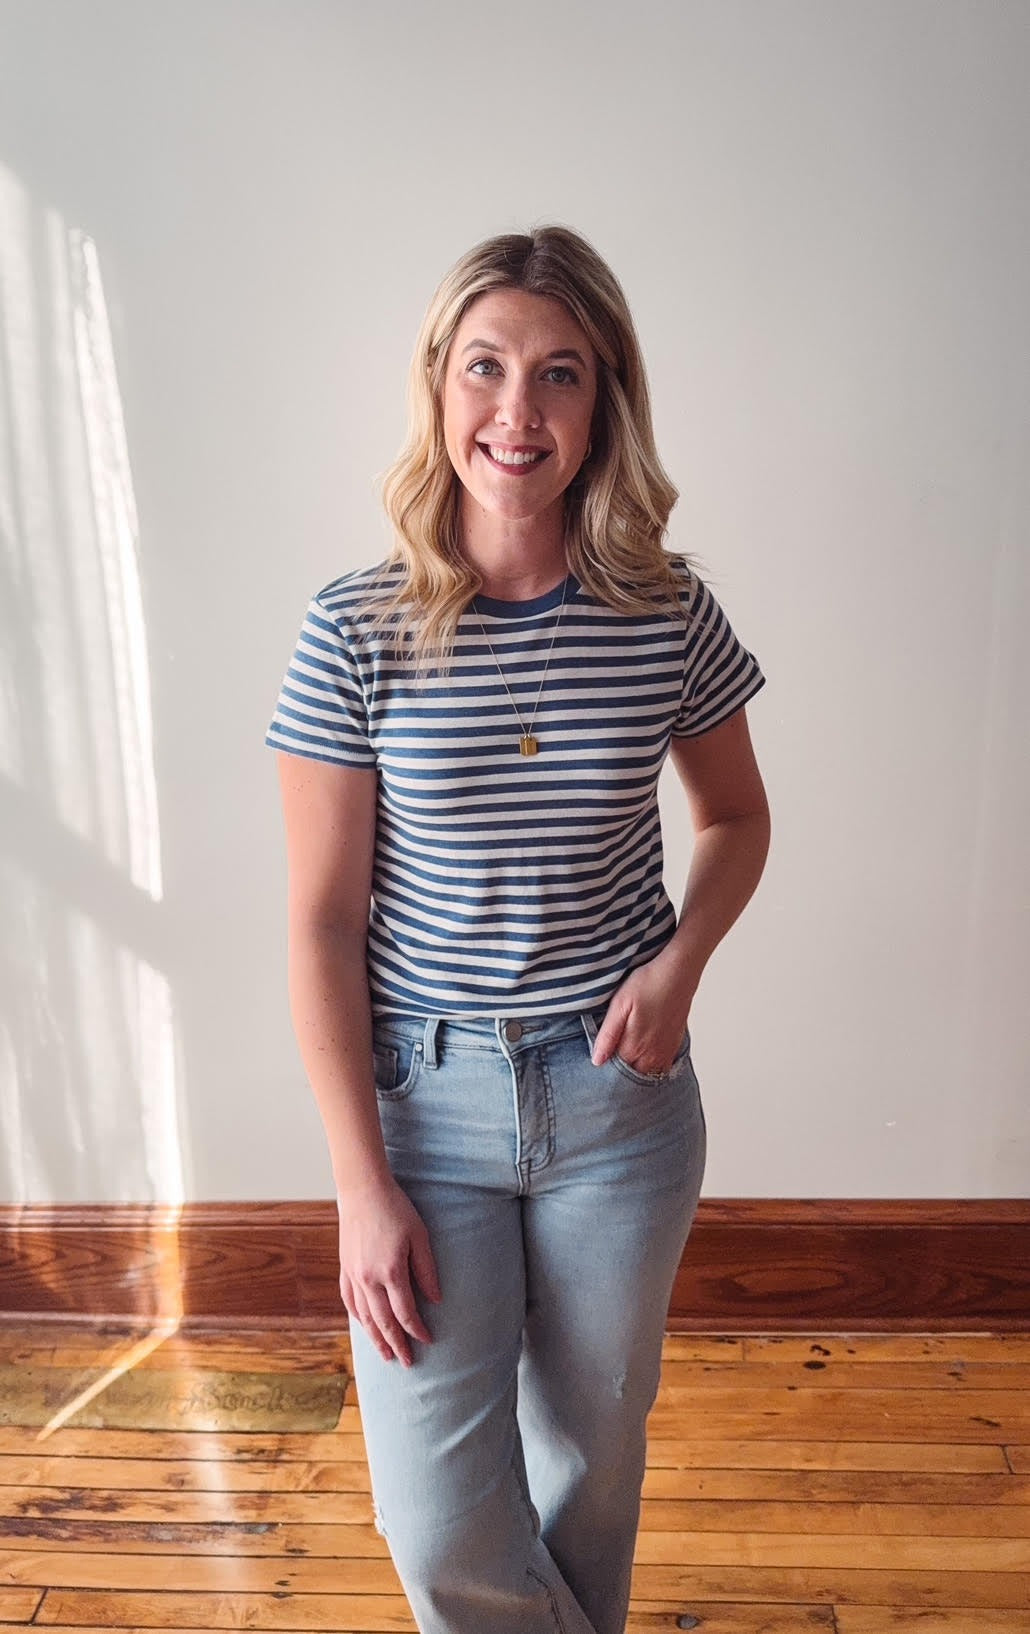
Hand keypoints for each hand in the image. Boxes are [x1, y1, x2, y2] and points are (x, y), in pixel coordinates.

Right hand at [337, 1178, 440, 1366]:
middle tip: (407, 1362)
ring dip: (375, 1338)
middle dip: (396, 1344)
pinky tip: (364, 1326)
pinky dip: (358, 1318)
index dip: (417, 1330)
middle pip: (384, 1322)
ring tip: (385, 1355)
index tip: (428, 1340)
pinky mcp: (345, 1268)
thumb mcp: (420, 1236)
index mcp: (390, 1272)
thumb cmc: (396, 1209)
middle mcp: (369, 1279)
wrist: (362, 1190)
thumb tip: (436, 1300)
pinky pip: (349, 1301)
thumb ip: (427, 1270)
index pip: (406, 1313)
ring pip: (364, 1316)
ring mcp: (354, 1275)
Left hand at [591, 955, 694, 1076]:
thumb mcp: (619, 1005)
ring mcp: (665, 1052)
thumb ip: (608, 1035)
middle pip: (631, 1075)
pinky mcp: (674, 1045)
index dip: (604, 1068)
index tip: (598, 1060)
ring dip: (635, 1069)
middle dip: (619, 1072)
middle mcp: (652, 1056)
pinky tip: (644, 1053)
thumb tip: (597, 1060)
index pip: (614, 1071)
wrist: (678, 973)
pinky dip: (651, 1066)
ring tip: (626, 1054)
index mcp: (634, 1047)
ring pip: (646, 1073)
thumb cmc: (648, 984)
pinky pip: (662, 1067)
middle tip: (610, 1057)